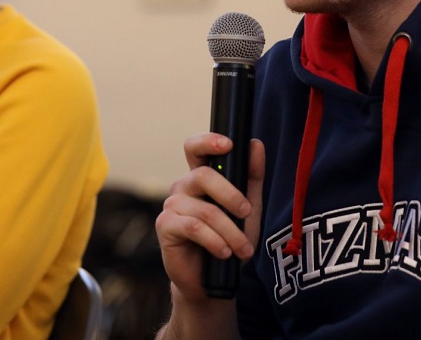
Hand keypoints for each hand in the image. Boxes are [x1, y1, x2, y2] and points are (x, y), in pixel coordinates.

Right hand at [155, 133, 264, 303]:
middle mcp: (183, 186)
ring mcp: (172, 205)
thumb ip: (252, 176)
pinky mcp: (165, 226)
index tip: (228, 145)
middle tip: (247, 214)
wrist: (213, 279)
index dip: (207, 141)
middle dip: (231, 196)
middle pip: (204, 176)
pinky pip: (194, 227)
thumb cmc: (229, 239)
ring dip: (230, 231)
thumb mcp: (248, 207)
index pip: (195, 148)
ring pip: (205, 210)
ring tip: (243, 249)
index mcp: (201, 177)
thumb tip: (255, 145)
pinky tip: (224, 252)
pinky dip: (215, 241)